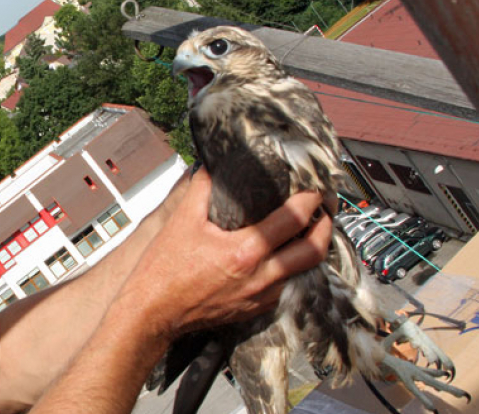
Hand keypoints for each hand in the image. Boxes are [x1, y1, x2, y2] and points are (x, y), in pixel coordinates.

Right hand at [111, 168, 331, 346]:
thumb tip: (213, 166)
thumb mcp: (182, 221)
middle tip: (325, 211)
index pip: (292, 220)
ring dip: (311, 250)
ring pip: (303, 272)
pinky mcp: (254, 310)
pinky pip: (285, 288)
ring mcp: (260, 297)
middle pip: (313, 251)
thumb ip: (202, 189)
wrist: (153, 312)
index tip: (314, 189)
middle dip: (325, 227)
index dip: (309, 200)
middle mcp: (260, 276)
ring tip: (308, 231)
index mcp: (244, 251)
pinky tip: (282, 257)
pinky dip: (291, 269)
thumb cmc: (164, 269)